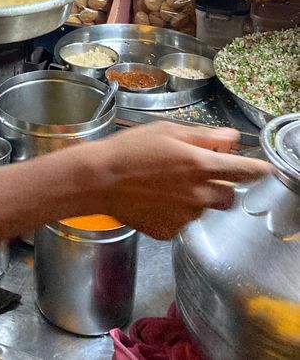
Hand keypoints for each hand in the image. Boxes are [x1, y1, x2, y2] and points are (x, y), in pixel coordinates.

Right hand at [85, 122, 271, 239]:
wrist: (99, 179)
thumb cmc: (130, 149)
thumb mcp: (166, 130)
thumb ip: (202, 136)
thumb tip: (229, 138)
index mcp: (199, 165)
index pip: (244, 171)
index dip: (257, 169)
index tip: (261, 169)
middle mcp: (198, 194)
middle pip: (229, 196)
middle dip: (221, 186)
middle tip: (197, 175)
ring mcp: (184, 216)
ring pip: (203, 209)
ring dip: (195, 198)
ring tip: (165, 185)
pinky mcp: (169, 231)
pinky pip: (182, 222)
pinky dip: (174, 212)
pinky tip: (155, 199)